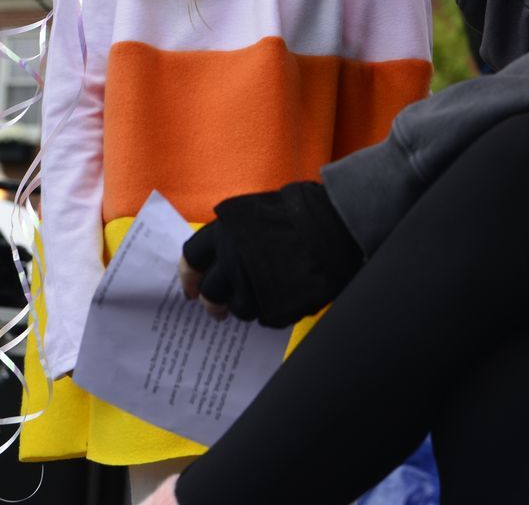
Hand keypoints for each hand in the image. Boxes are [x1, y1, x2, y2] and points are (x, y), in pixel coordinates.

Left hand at [178, 181, 363, 328]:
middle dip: (214, 303)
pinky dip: (272, 311)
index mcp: (224, 232)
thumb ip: (234, 236)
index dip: (189, 276)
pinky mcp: (273, 308)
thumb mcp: (257, 212)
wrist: (339, 226)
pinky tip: (287, 294)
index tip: (191, 288)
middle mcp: (231, 260)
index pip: (191, 259)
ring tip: (268, 292)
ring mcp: (252, 287)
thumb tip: (219, 259)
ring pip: (239, 309)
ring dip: (248, 305)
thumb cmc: (302, 211)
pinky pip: (265, 317)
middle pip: (211, 292)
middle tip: (219, 309)